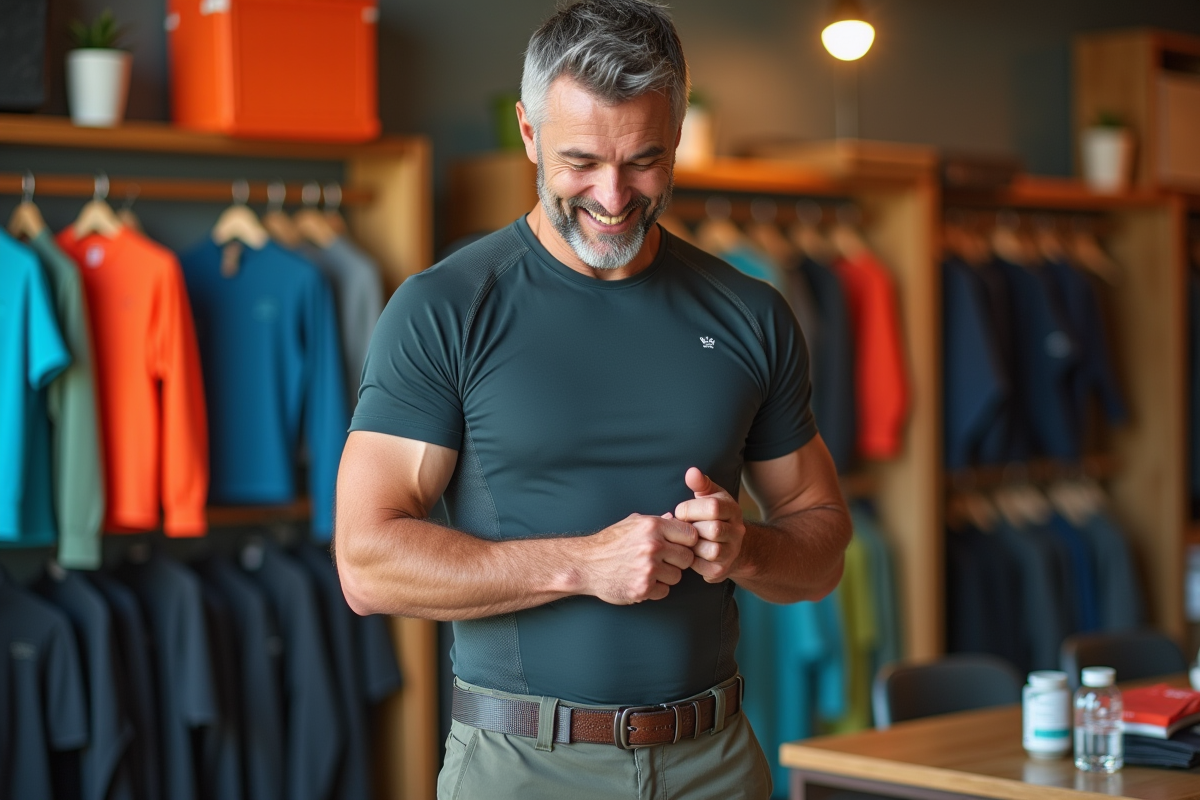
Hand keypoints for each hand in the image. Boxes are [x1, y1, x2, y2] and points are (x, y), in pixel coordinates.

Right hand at [580, 514, 697, 603]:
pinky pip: (664, 591)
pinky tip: (642, 581)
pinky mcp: (643, 588)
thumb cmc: (608, 543)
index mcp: (652, 526)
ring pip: (677, 576)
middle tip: (663, 561)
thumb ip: (656, 522)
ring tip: (649, 571)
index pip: (690, 534)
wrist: (586, 564)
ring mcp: (648, 568)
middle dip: (678, 560)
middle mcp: (652, 546)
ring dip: (666, 576)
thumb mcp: (631, 524)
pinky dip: (655, 589)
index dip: (687, 541)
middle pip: (687, 558)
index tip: (679, 546)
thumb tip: (676, 518)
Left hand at [673, 468, 745, 582]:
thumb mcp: (709, 497)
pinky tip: (687, 552)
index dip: (690, 509)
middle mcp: (737, 531)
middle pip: (713, 530)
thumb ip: (700, 484)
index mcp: (732, 510)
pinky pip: (703, 567)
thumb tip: (692, 472)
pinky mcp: (722, 570)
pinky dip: (691, 560)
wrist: (731, 547)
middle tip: (682, 528)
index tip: (681, 511)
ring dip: (692, 546)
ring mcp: (732, 552)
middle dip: (692, 528)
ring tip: (685, 540)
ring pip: (711, 550)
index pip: (713, 507)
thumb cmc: (712, 517)